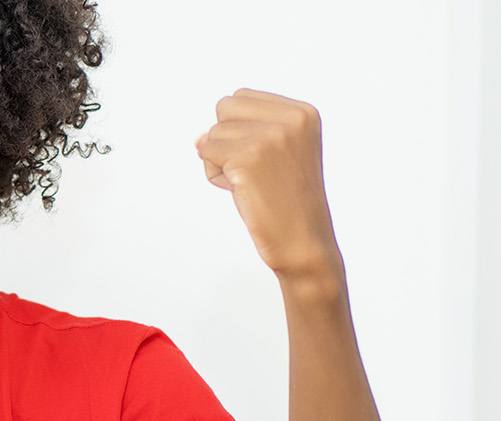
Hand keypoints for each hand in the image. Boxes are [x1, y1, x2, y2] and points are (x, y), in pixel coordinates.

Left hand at [196, 89, 340, 282]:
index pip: (241, 98)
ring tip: (251, 184)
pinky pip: (206, 153)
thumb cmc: (286, 202)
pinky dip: (215, 176)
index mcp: (304, 113)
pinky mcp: (248, 157)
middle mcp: (291, 119)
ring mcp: (270, 136)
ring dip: (220, 162)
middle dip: (226, 140)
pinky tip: (242, 191)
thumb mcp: (274, 155)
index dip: (239, 131)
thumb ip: (241, 133)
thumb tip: (197, 138)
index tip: (266, 159)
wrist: (304, 243)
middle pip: (224, 107)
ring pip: (212, 133)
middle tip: (255, 172)